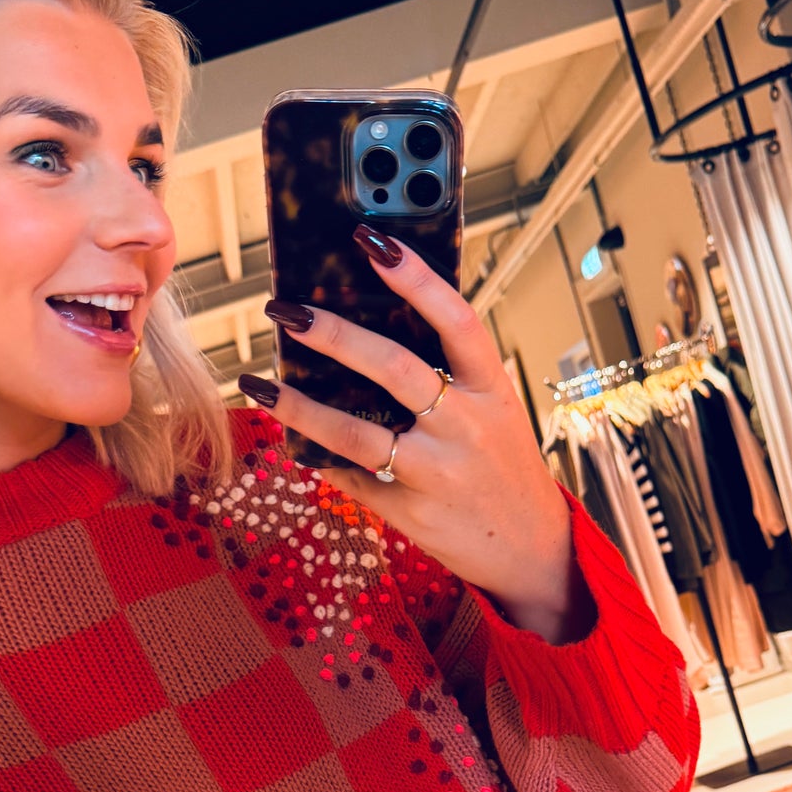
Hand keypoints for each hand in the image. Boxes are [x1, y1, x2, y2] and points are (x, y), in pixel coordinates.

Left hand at [241, 225, 595, 643]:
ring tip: (259, 385)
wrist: (531, 550)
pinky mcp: (410, 510)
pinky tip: (291, 439)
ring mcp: (436, 472)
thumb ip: (449, 378)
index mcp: (491, 389)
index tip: (371, 240)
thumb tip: (370, 333)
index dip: (415, 277)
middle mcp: (466, 426)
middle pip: (392, 367)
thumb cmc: (503, 468)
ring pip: (355, 432)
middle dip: (332, 334)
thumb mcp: (494, 413)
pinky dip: (319, 456)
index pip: (455, 319)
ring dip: (299, 406)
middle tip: (286, 309)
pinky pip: (352, 476)